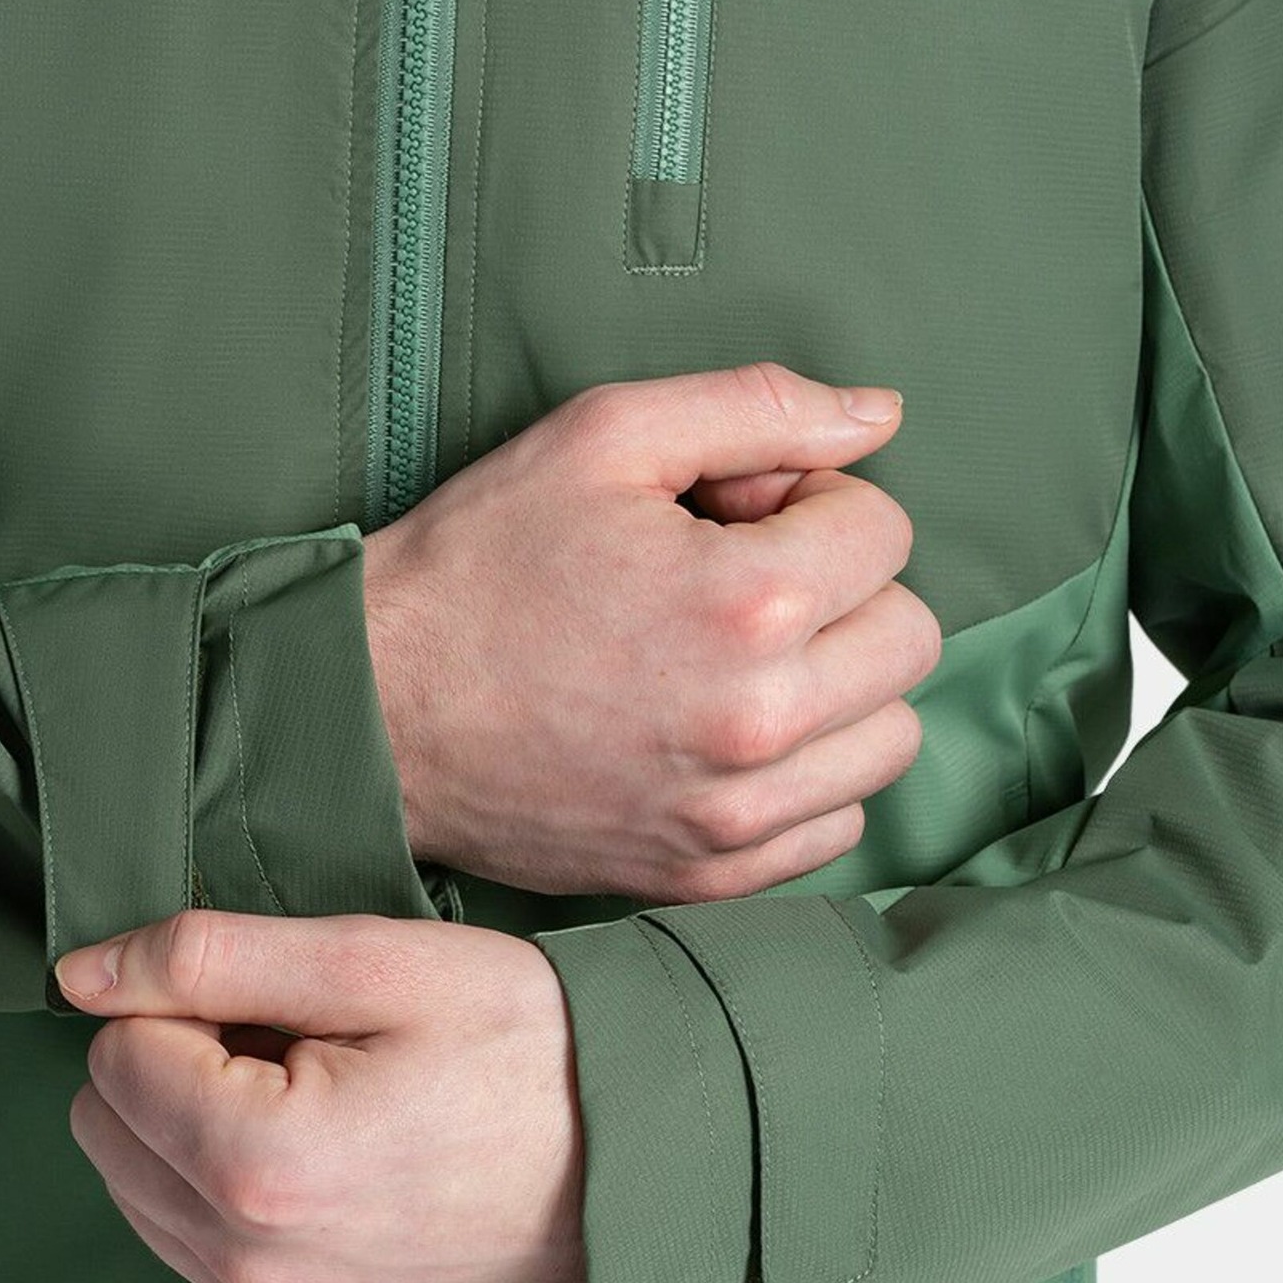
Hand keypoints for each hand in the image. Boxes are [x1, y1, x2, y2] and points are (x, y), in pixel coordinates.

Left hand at [54, 909, 585, 1282]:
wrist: (641, 1158)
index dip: (192, 1004)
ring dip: (197, 1133)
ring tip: (321, 1102)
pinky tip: (328, 1161)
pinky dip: (230, 1196)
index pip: (115, 1050)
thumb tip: (79, 975)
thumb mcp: (375, 961)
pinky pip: (197, 1253)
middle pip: (105, 1128)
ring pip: (138, 1192)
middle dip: (179, 1069)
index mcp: (261, 1166)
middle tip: (302, 1049)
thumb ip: (207, 957)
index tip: (290, 1006)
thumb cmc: (524, 1043)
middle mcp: (254, 1267)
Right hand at [362, 361, 940, 901]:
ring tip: (737, 663)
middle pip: (910, 638)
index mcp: (746, 604)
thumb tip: (883, 414)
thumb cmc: (476, 567)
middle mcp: (760, 724)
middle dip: (841, 592)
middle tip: (736, 584)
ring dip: (840, 689)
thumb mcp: (602, 437)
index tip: (732, 519)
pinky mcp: (709, 875)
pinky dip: (808, 778)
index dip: (810, 505)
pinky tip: (727, 737)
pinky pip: (839, 825)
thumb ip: (758, 408)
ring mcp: (737, 816)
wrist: (373, 713)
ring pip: (890, 739)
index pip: (886, 531)